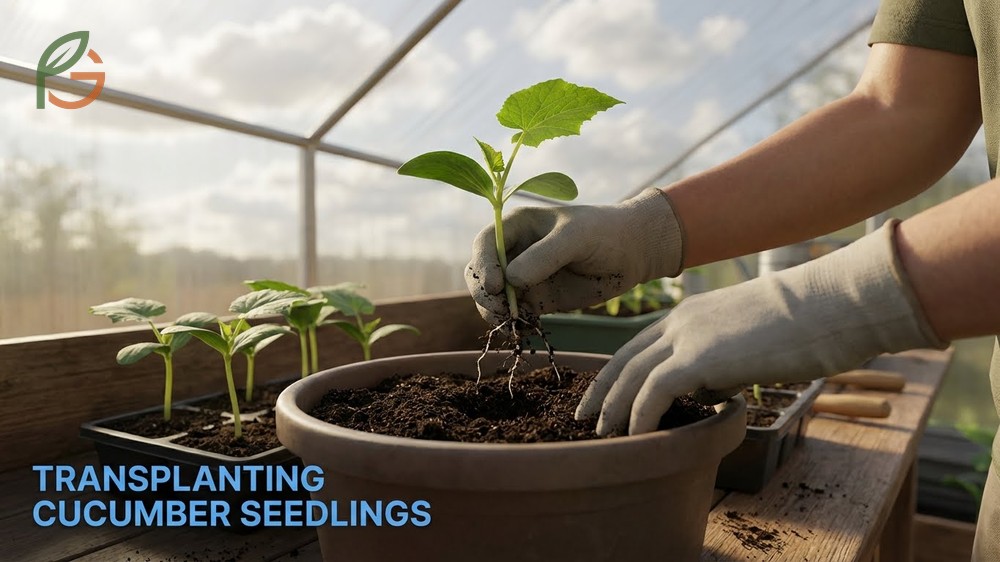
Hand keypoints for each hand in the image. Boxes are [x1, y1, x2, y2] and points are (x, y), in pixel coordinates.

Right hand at [465, 188, 684, 325]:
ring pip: (492, 298)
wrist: (632, 252)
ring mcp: (523, 276)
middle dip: (484, 293)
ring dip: (495, 312)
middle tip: (501, 311)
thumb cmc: (604, 232)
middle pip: (480, 274)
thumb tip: (511, 280)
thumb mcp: (575, 238)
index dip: (483, 265)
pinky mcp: (537, 299)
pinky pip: (514, 314)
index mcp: (517, 226)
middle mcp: (514, 250)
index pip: (485, 244)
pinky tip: (525, 330)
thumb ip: (544, 256)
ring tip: (514, 322)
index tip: (495, 285)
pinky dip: (513, 324)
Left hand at [576, 221, 945, 435]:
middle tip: (585, 419)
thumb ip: (722, 363)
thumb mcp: (751, 342)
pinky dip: (641, 416)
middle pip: (624, 360)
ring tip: (604, 437)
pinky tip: (637, 437)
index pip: (638, 346)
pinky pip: (654, 390)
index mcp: (690, 314)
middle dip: (602, 392)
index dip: (617, 373)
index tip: (602, 396)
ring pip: (632, 376)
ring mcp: (687, 336)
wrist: (832, 303)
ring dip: (615, 409)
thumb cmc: (807, 322)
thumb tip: (708, 391)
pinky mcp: (701, 356)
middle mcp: (679, 322)